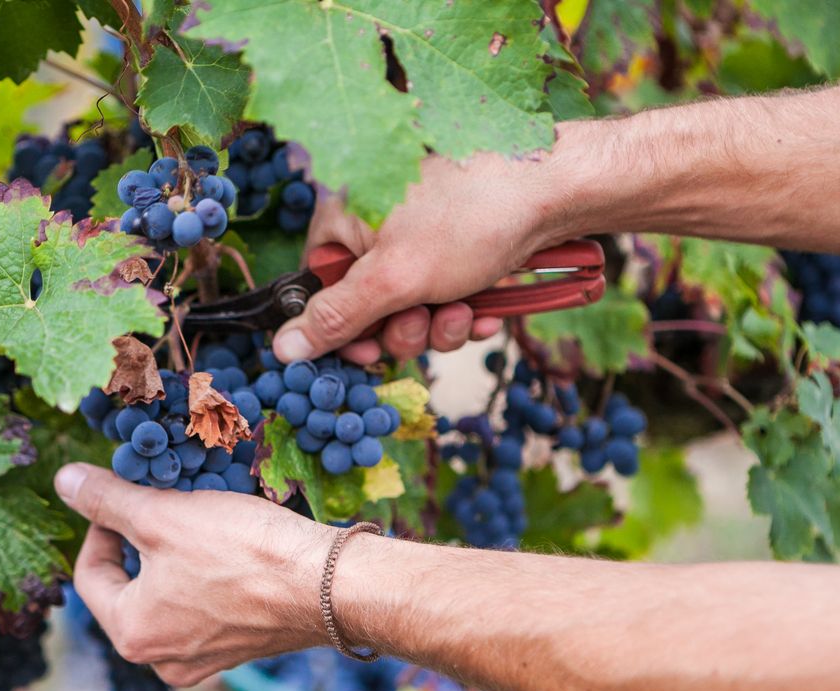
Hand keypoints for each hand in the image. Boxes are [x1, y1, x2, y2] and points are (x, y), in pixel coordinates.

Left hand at [53, 462, 336, 685]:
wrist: (330, 584)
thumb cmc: (243, 553)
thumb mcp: (163, 516)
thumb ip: (107, 500)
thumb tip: (64, 481)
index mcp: (132, 635)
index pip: (90, 574)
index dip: (100, 525)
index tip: (125, 494)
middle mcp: (162, 660)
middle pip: (129, 588)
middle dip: (140, 542)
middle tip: (161, 504)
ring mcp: (204, 660)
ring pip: (168, 596)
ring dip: (174, 556)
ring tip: (196, 520)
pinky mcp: (240, 648)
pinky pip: (204, 607)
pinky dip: (206, 576)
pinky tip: (229, 546)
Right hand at [273, 151, 570, 365]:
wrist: (558, 191)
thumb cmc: (470, 218)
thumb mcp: (393, 277)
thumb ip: (336, 316)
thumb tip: (281, 348)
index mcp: (345, 215)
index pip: (318, 286)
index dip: (340, 327)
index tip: (368, 350)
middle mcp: (377, 225)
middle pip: (366, 306)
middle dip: (400, 327)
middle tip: (424, 319)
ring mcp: (419, 240)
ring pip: (409, 310)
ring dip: (436, 325)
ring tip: (463, 309)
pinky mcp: (456, 253)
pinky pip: (443, 300)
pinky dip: (462, 314)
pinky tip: (484, 309)